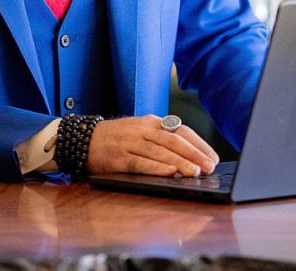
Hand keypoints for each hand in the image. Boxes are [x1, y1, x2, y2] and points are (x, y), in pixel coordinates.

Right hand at [86, 115, 219, 177]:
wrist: (82, 138)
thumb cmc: (116, 138)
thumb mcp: (140, 131)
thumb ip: (161, 139)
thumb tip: (188, 155)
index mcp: (151, 122)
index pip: (180, 130)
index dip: (199, 144)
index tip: (213, 157)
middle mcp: (142, 130)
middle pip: (173, 141)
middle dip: (194, 154)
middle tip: (210, 167)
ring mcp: (130, 143)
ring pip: (160, 152)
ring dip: (180, 162)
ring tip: (195, 173)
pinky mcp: (119, 157)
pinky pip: (141, 162)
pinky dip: (157, 167)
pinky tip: (170, 173)